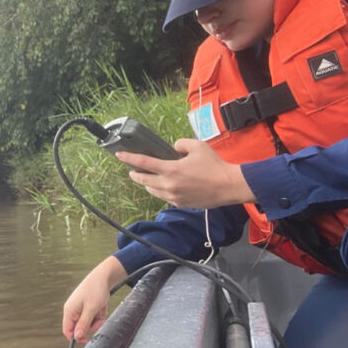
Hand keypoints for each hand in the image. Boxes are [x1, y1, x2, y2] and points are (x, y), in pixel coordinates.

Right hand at [62, 257, 126, 342]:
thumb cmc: (95, 290)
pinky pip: (93, 318)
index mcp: (69, 311)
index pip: (68, 331)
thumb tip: (77, 337)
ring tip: (100, 310)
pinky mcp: (87, 308)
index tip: (87, 340)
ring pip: (88, 324)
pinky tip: (101, 307)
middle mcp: (73, 311)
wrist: (103, 277)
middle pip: (80, 329)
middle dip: (92, 326)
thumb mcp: (91, 309)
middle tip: (99, 318)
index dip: (76, 338)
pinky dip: (99, 314)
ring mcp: (80, 309)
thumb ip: (83, 324)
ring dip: (97, 320)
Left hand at [117, 138, 254, 208]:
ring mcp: (173, 196)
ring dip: (147, 184)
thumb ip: (180, 144)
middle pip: (143, 180)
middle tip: (132, 170)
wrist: (228, 186)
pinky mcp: (180, 204)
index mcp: (171, 169)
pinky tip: (163, 186)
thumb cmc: (214, 165)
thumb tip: (173, 149)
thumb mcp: (197, 146)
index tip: (119, 154)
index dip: (129, 158)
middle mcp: (169, 185)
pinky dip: (160, 191)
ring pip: (152, 190)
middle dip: (135, 174)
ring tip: (147, 178)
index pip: (143, 163)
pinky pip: (163, 197)